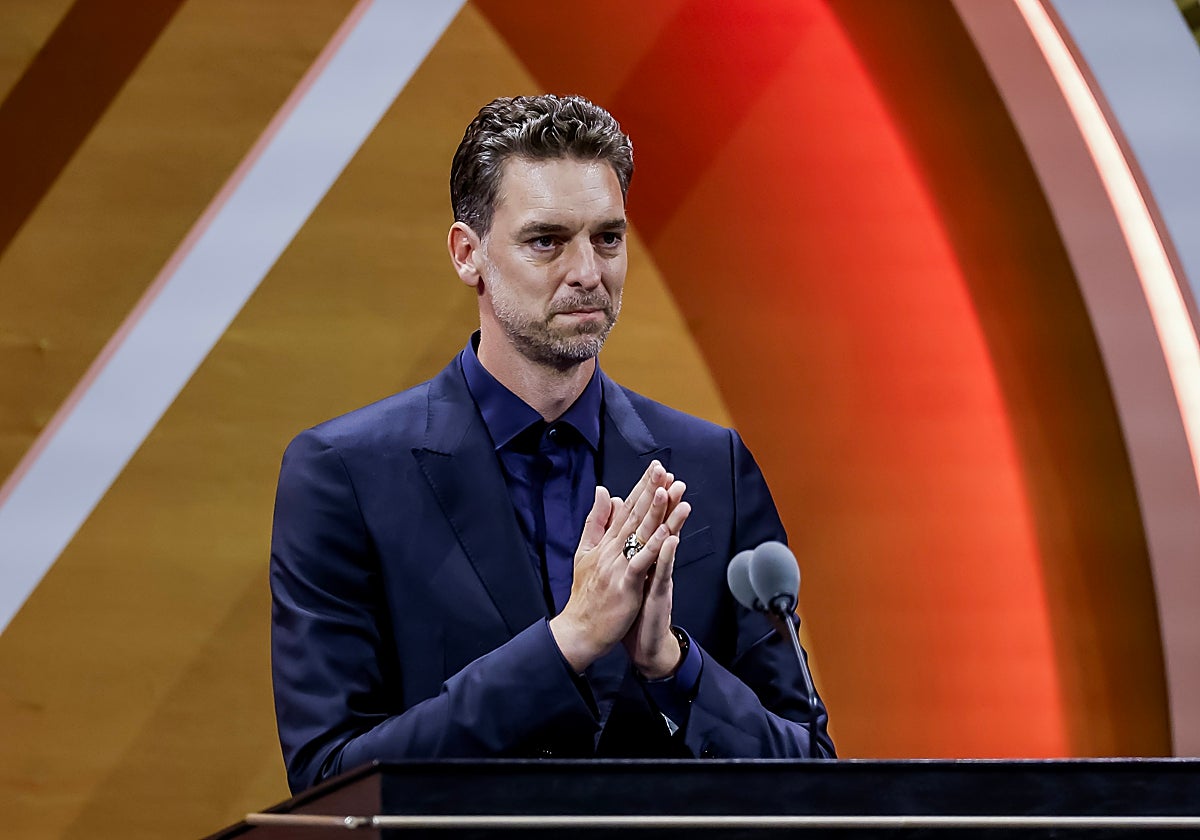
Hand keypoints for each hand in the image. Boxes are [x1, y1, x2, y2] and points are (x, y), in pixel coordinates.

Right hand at [549, 461, 673, 671]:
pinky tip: (666, 533)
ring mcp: (618, 567)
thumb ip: (596, 522)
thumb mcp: (585, 553)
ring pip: (640, 535)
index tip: (657, 468)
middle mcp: (611, 550)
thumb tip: (605, 492)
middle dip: (650, 490)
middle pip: (634, 515)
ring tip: (669, 491)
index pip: (626, 509)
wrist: (579, 630)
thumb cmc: (586, 595)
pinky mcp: (625, 586)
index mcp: (605, 542)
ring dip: (656, 512)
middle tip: (665, 470)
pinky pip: (641, 563)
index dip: (642, 487)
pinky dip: (654, 548)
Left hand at [624, 481, 690, 678]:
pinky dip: (667, 557)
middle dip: (666, 501)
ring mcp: (659, 576)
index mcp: (643, 555)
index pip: (647, 521)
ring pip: (668, 545)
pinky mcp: (660, 594)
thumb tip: (620, 517)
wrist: (645, 643)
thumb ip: (626, 544)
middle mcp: (655, 562)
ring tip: (678, 498)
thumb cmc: (636, 607)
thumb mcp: (629, 572)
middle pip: (661, 526)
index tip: (655, 472)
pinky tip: (671, 540)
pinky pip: (664, 573)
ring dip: (673, 522)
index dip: (651, 497)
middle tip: (673, 475)